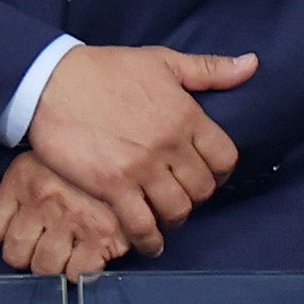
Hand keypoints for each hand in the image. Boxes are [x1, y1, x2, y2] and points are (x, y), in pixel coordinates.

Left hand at [0, 151, 138, 278]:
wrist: (129, 156)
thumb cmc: (75, 169)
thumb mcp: (31, 173)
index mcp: (24, 180)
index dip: (3, 236)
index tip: (19, 232)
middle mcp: (45, 201)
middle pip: (14, 254)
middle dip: (26, 255)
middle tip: (44, 244)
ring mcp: (74, 220)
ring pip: (43, 268)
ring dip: (51, 266)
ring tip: (65, 250)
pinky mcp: (103, 237)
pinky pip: (77, 274)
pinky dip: (79, 272)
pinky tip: (85, 256)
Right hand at [23, 42, 256, 246]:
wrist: (51, 81)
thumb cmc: (105, 68)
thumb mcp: (161, 60)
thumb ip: (209, 69)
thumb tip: (252, 65)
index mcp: (187, 115)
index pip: (224, 158)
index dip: (220, 172)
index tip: (208, 175)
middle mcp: (169, 145)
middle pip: (203, 189)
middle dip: (196, 195)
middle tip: (180, 194)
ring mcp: (141, 168)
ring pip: (177, 209)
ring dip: (174, 217)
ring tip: (164, 215)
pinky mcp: (112, 186)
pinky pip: (141, 224)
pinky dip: (149, 239)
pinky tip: (149, 242)